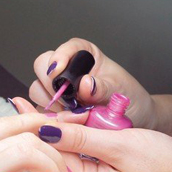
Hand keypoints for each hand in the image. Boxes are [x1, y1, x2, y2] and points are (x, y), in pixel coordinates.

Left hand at [30, 117, 171, 171]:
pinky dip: (76, 128)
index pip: (51, 153)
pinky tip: (67, 116)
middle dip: (41, 124)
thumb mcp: (119, 146)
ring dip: (57, 124)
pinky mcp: (106, 163)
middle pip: (55, 149)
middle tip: (22, 101)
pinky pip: (84, 144)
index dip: (35, 127)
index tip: (19, 105)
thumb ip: (81, 138)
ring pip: (68, 144)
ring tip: (37, 105)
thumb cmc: (163, 163)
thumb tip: (47, 129)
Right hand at [31, 38, 155, 127]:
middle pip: (42, 65)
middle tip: (67, 100)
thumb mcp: (119, 90)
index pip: (66, 48)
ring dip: (50, 102)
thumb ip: (102, 87)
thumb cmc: (129, 98)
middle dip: (51, 83)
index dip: (59, 57)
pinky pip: (40, 110)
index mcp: (85, 55)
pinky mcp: (54, 108)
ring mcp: (58, 89)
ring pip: (37, 88)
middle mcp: (68, 69)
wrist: (134, 119)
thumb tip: (85, 84)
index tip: (58, 71)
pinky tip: (65, 122)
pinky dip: (48, 117)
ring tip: (72, 114)